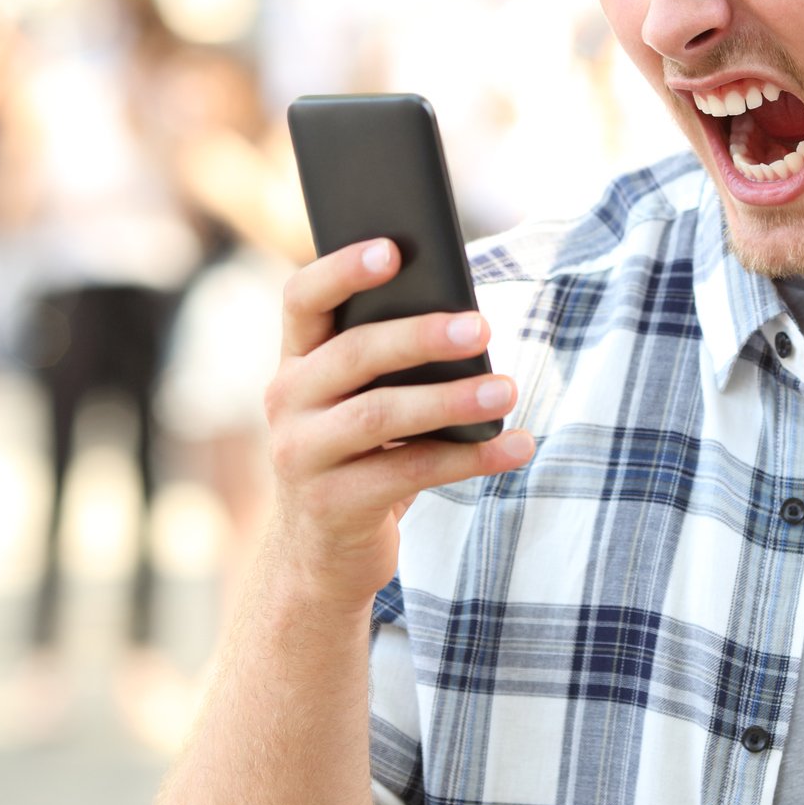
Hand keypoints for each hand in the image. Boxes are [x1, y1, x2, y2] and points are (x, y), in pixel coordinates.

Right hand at [265, 238, 533, 615]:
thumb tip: (470, 322)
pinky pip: (411, 473)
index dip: (342, 269)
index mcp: (296, 361)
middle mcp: (287, 401)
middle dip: (420, 336)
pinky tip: (516, 446)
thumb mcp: (362, 402)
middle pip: (353, 354)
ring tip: (506, 389)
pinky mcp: (332, 505)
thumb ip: (390, 362)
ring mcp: (302, 455)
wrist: (321, 557)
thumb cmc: (362, 456)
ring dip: (451, 400)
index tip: (393, 248)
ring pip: (380, 414)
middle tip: (481, 326)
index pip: (302, 298)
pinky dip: (471, 458)